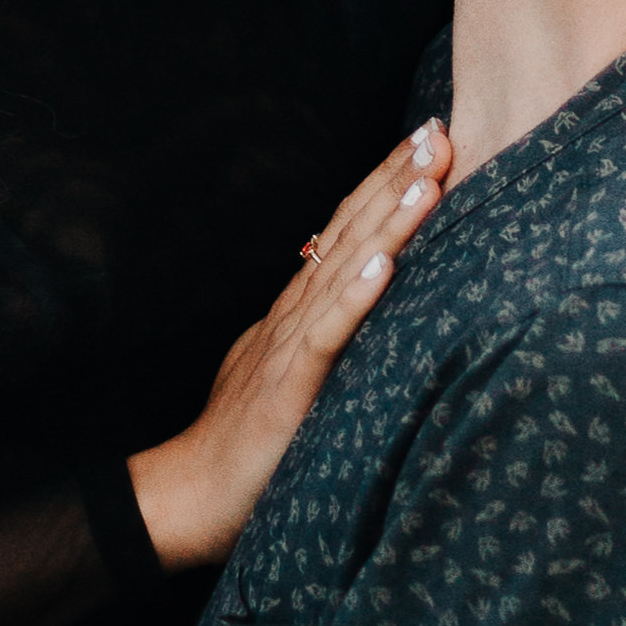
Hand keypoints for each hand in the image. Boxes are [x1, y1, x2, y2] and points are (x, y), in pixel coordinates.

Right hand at [129, 119, 451, 570]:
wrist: (187, 495)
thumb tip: (363, 305)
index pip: (348, 232)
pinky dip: (355, 299)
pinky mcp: (286, 390)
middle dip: (395, 179)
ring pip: (344, 271)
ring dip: (387, 222)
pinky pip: (324, 337)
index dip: (385, 184)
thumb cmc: (246, 446)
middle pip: (350, 233)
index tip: (426, 140)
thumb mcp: (292, 376)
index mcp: (297, 313)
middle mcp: (293, 317)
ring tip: (426, 177)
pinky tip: (384, 266)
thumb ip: (323, 340)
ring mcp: (287, 348)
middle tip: (438, 130)